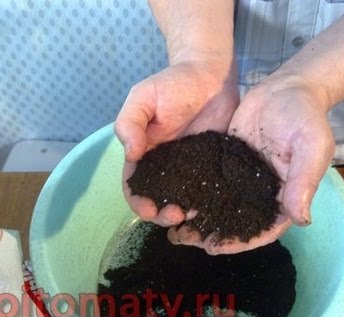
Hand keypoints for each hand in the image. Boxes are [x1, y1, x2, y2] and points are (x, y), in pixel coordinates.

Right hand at [115, 60, 238, 226]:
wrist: (211, 75)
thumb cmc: (173, 83)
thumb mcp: (143, 97)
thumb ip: (130, 122)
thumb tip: (130, 154)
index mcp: (144, 153)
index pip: (134, 185)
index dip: (138, 201)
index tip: (149, 209)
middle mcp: (165, 166)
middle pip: (158, 199)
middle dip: (163, 214)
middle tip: (177, 215)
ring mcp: (190, 168)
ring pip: (183, 199)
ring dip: (185, 212)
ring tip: (194, 213)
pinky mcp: (212, 165)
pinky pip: (208, 188)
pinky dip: (207, 201)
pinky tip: (213, 205)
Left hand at [168, 75, 334, 253]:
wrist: (286, 87)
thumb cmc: (305, 116)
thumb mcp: (311, 145)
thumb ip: (304, 180)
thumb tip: (301, 219)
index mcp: (284, 197)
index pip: (262, 230)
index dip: (239, 242)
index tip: (213, 247)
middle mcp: (260, 194)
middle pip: (236, 224)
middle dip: (210, 234)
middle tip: (183, 237)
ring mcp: (242, 179)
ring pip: (219, 207)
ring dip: (198, 218)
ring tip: (173, 225)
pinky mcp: (227, 163)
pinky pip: (210, 183)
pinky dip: (194, 193)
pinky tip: (175, 197)